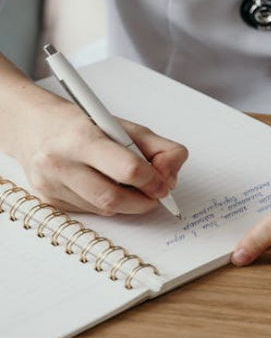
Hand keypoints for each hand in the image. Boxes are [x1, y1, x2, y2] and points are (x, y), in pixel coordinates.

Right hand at [8, 93, 187, 214]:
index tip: (164, 184)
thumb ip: (160, 148)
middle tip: (156, 194)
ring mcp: (52, 186)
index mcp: (82, 138)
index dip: (153, 180)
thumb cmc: (84, 125)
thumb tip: (171, 177)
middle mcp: (61, 163)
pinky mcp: (50, 202)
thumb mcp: (126, 127)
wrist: (34, 127)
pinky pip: (93, 213)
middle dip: (144, 201)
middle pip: (116, 199)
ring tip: (130, 186)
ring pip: (106, 210)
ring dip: (129, 203)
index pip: (128, 170)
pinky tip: (105, 186)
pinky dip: (109, 205)